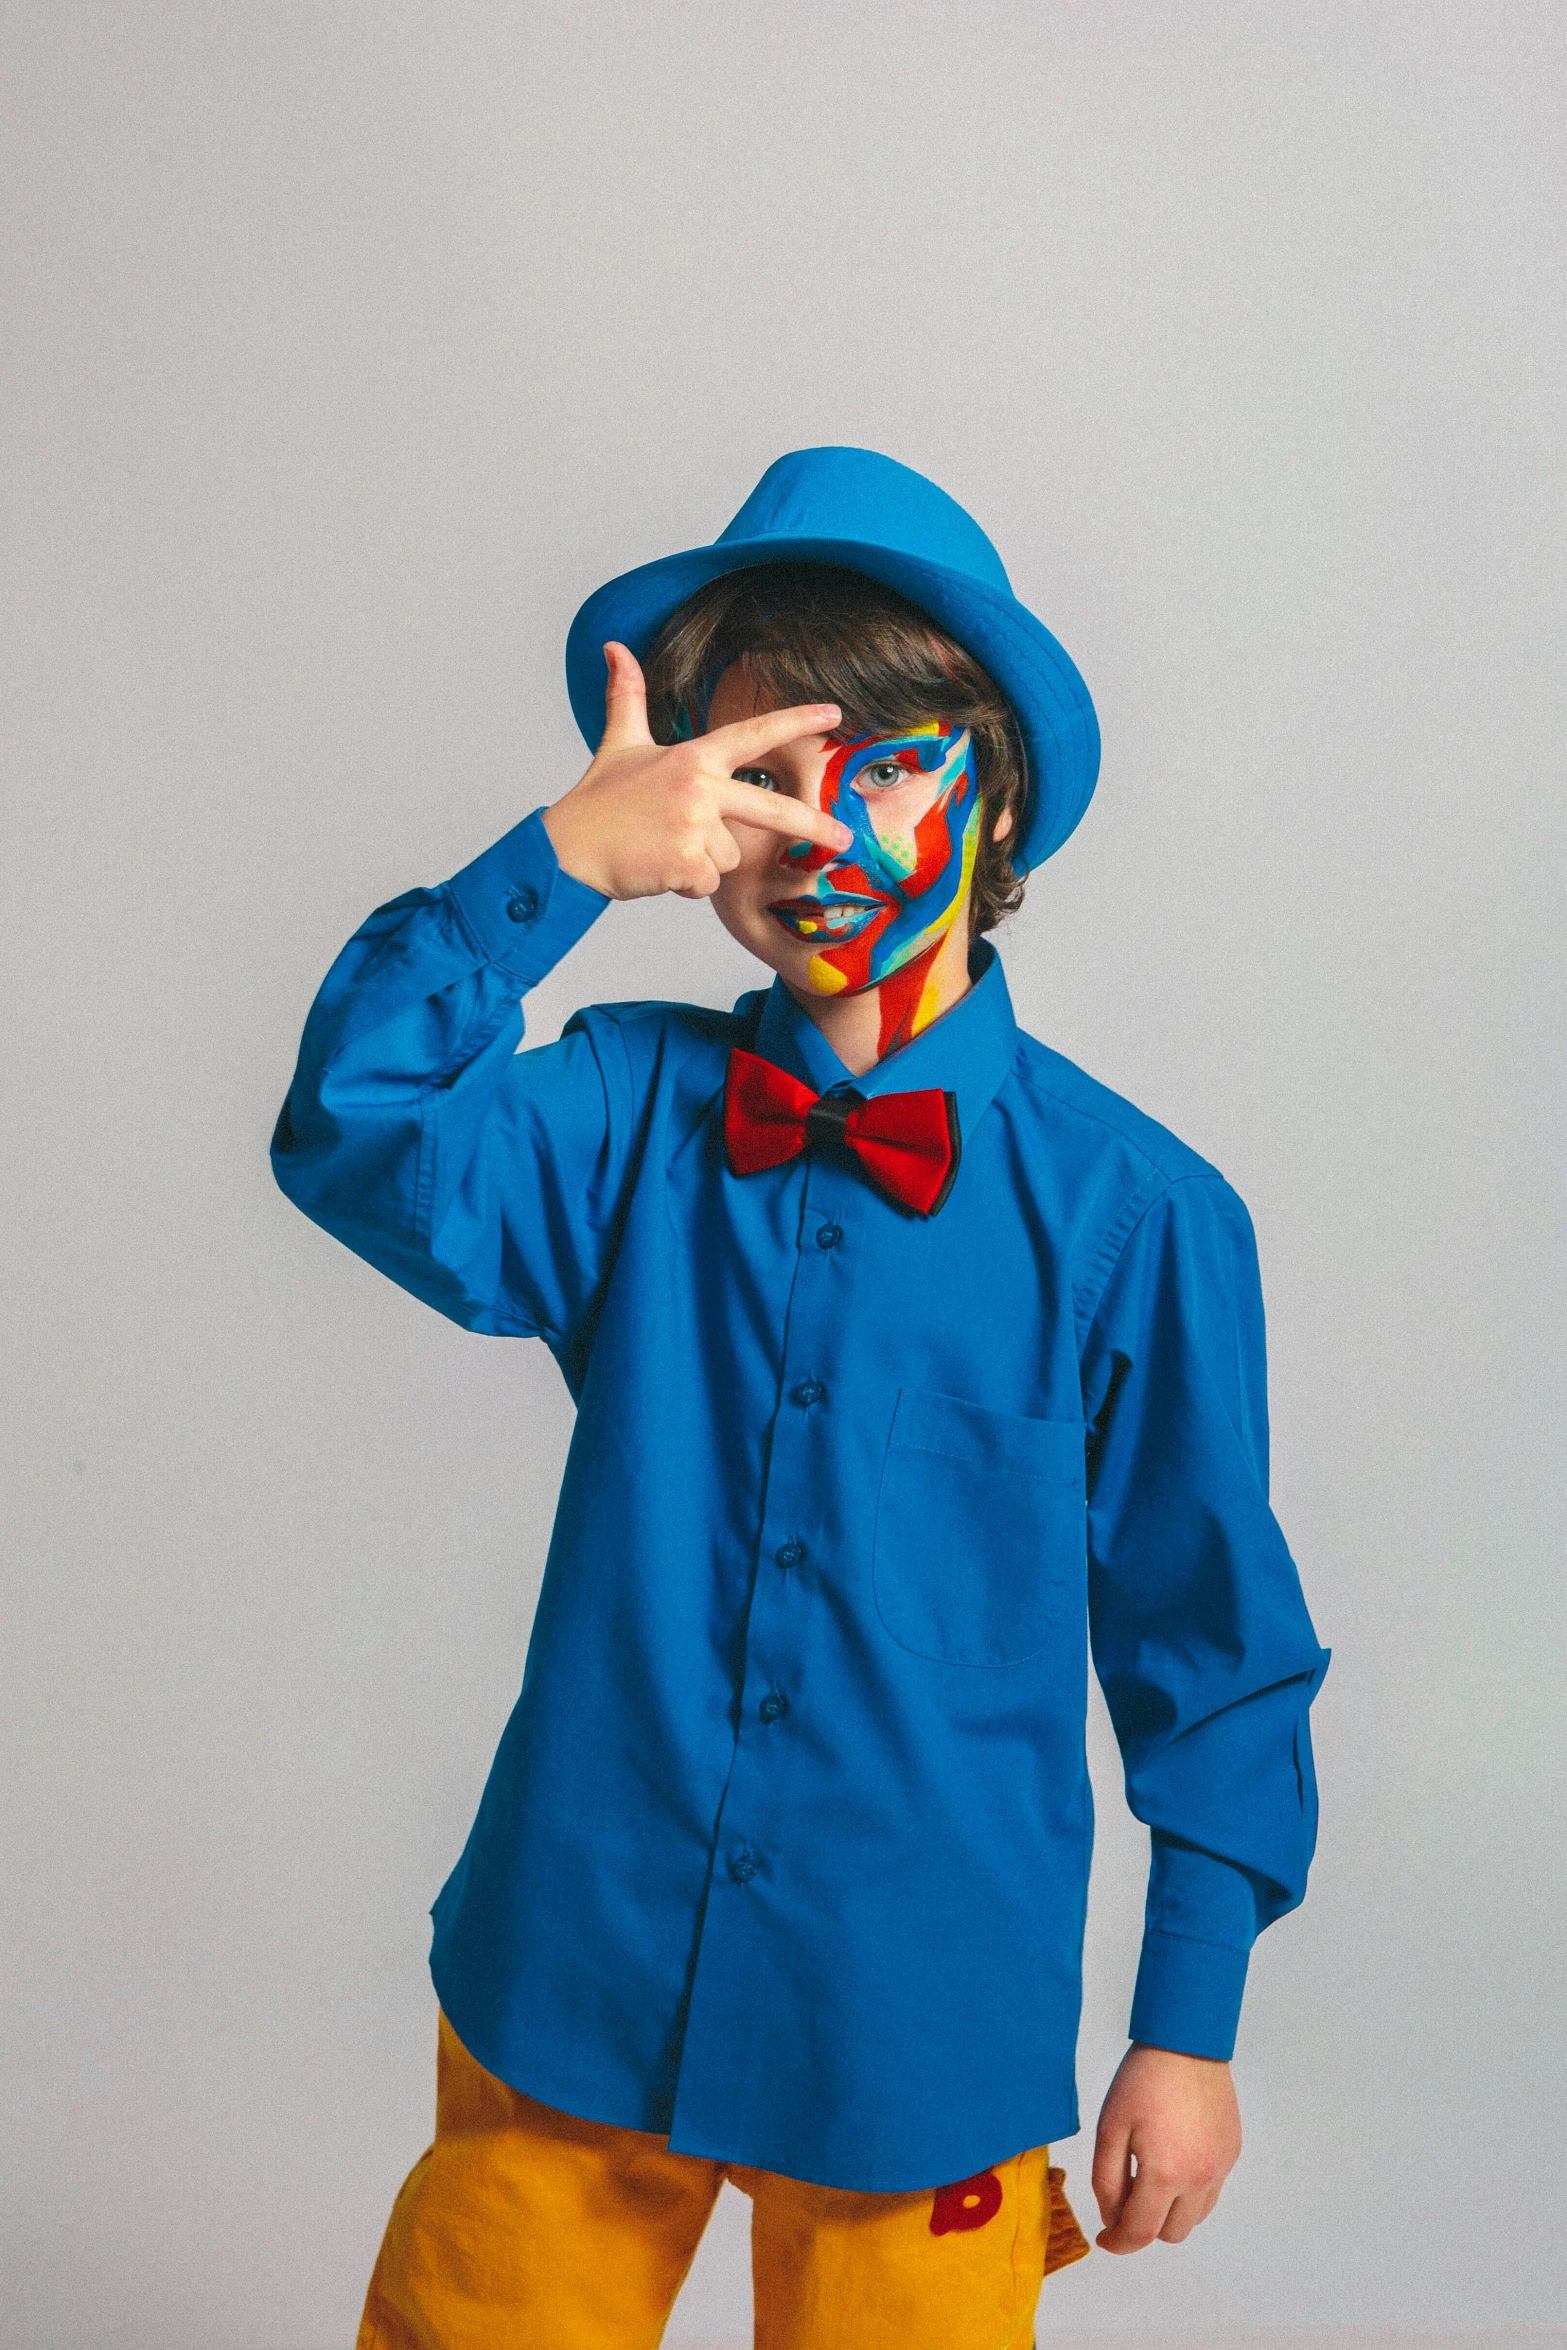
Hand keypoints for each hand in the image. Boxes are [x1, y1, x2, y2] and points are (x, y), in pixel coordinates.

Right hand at [541, 642, 852, 901]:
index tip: (834, 714)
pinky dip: (687, 884)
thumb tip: (615, 647)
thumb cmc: (597, 801)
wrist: (569, 849)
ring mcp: (696, 826)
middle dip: (815, 825)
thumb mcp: (617, 742)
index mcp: (692, 758)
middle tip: (847, 838)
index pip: (753, 733)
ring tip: (664, 848)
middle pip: (773, 809)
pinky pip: (710, 883)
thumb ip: (627, 696)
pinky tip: (658, 869)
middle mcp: (700, 787)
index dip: (796, 721)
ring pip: (730, 856)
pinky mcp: (688, 863)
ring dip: (703, 862)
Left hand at [1090, 2043, 1241, 2252]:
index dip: (1118, 2243)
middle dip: (1144, 2225)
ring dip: (1170, 2212)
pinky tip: (1174, 2160)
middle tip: (1125, 2196)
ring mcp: (1221, 2168)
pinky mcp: (1231, 2153)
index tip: (1104, 2239)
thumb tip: (1112, 2219)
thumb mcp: (1110, 2128)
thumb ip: (1107, 2181)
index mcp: (1166, 2174)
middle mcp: (1200, 2179)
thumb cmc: (1142, 2081)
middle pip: (1170, 2233)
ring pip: (1194, 2218)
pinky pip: (1211, 2192)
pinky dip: (1190, 2192)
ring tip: (1149, 2176)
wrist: (1186, 2043)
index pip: (1141, 2233)